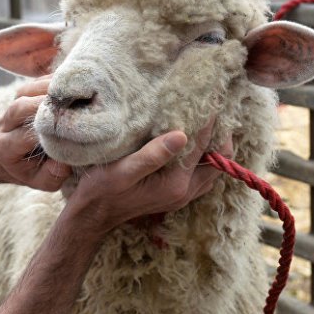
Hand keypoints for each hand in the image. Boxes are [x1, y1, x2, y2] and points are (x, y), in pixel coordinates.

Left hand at [0, 76, 71, 190]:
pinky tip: (75, 84)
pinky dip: (55, 81)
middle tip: (75, 105)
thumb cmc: (38, 171)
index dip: (48, 130)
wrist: (24, 158)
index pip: (24, 136)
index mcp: (3, 148)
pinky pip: (35, 82)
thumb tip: (64, 160)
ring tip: (76, 92)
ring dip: (51, 89)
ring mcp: (11, 106)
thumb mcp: (46, 181)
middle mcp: (3, 124)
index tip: (73, 130)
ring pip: (26, 91)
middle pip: (20, 107)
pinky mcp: (23, 93)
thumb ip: (53, 174)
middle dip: (47, 104)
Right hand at [64, 119, 232, 234]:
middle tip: (211, 111)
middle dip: (219, 136)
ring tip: (205, 124)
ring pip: (212, 169)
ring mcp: (182, 196)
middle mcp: (185, 192)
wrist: (93, 214)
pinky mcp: (176, 195)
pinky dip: (203, 158)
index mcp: (176, 184)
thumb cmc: (103, 189)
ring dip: (213, 148)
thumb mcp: (123, 170)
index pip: (203, 147)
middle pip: (219, 162)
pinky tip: (191, 143)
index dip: (208, 122)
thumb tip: (182, 135)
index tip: (209, 100)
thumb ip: (153, 155)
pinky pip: (201, 175)